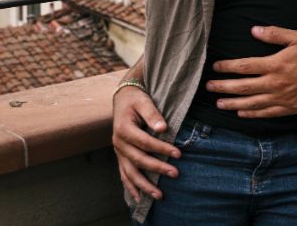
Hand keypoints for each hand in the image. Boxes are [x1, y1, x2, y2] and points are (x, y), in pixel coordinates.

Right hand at [112, 86, 179, 203]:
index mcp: (123, 129)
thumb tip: (163, 129)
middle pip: (139, 159)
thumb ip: (152, 114)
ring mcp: (118, 151)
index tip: (178, 154)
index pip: (145, 142)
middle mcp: (118, 143)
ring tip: (159, 195)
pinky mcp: (121, 156)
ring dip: (144, 185)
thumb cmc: (135, 99)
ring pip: (130, 172)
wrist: (122, 98)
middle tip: (175, 174)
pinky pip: (124, 174)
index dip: (161, 148)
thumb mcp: (144, 101)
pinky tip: (139, 198)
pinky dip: (131, 187)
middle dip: (158, 168)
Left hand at [207, 26, 296, 117]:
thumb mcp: (295, 37)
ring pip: (252, 103)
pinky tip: (242, 113)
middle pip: (244, 87)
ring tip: (219, 104)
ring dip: (233, 104)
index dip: (228, 67)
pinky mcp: (289, 108)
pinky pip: (267, 113)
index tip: (216, 67)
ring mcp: (282, 98)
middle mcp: (276, 83)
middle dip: (224, 87)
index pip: (245, 67)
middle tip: (209, 87)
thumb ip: (273, 34)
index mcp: (276, 64)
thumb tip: (253, 30)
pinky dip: (253, 114)